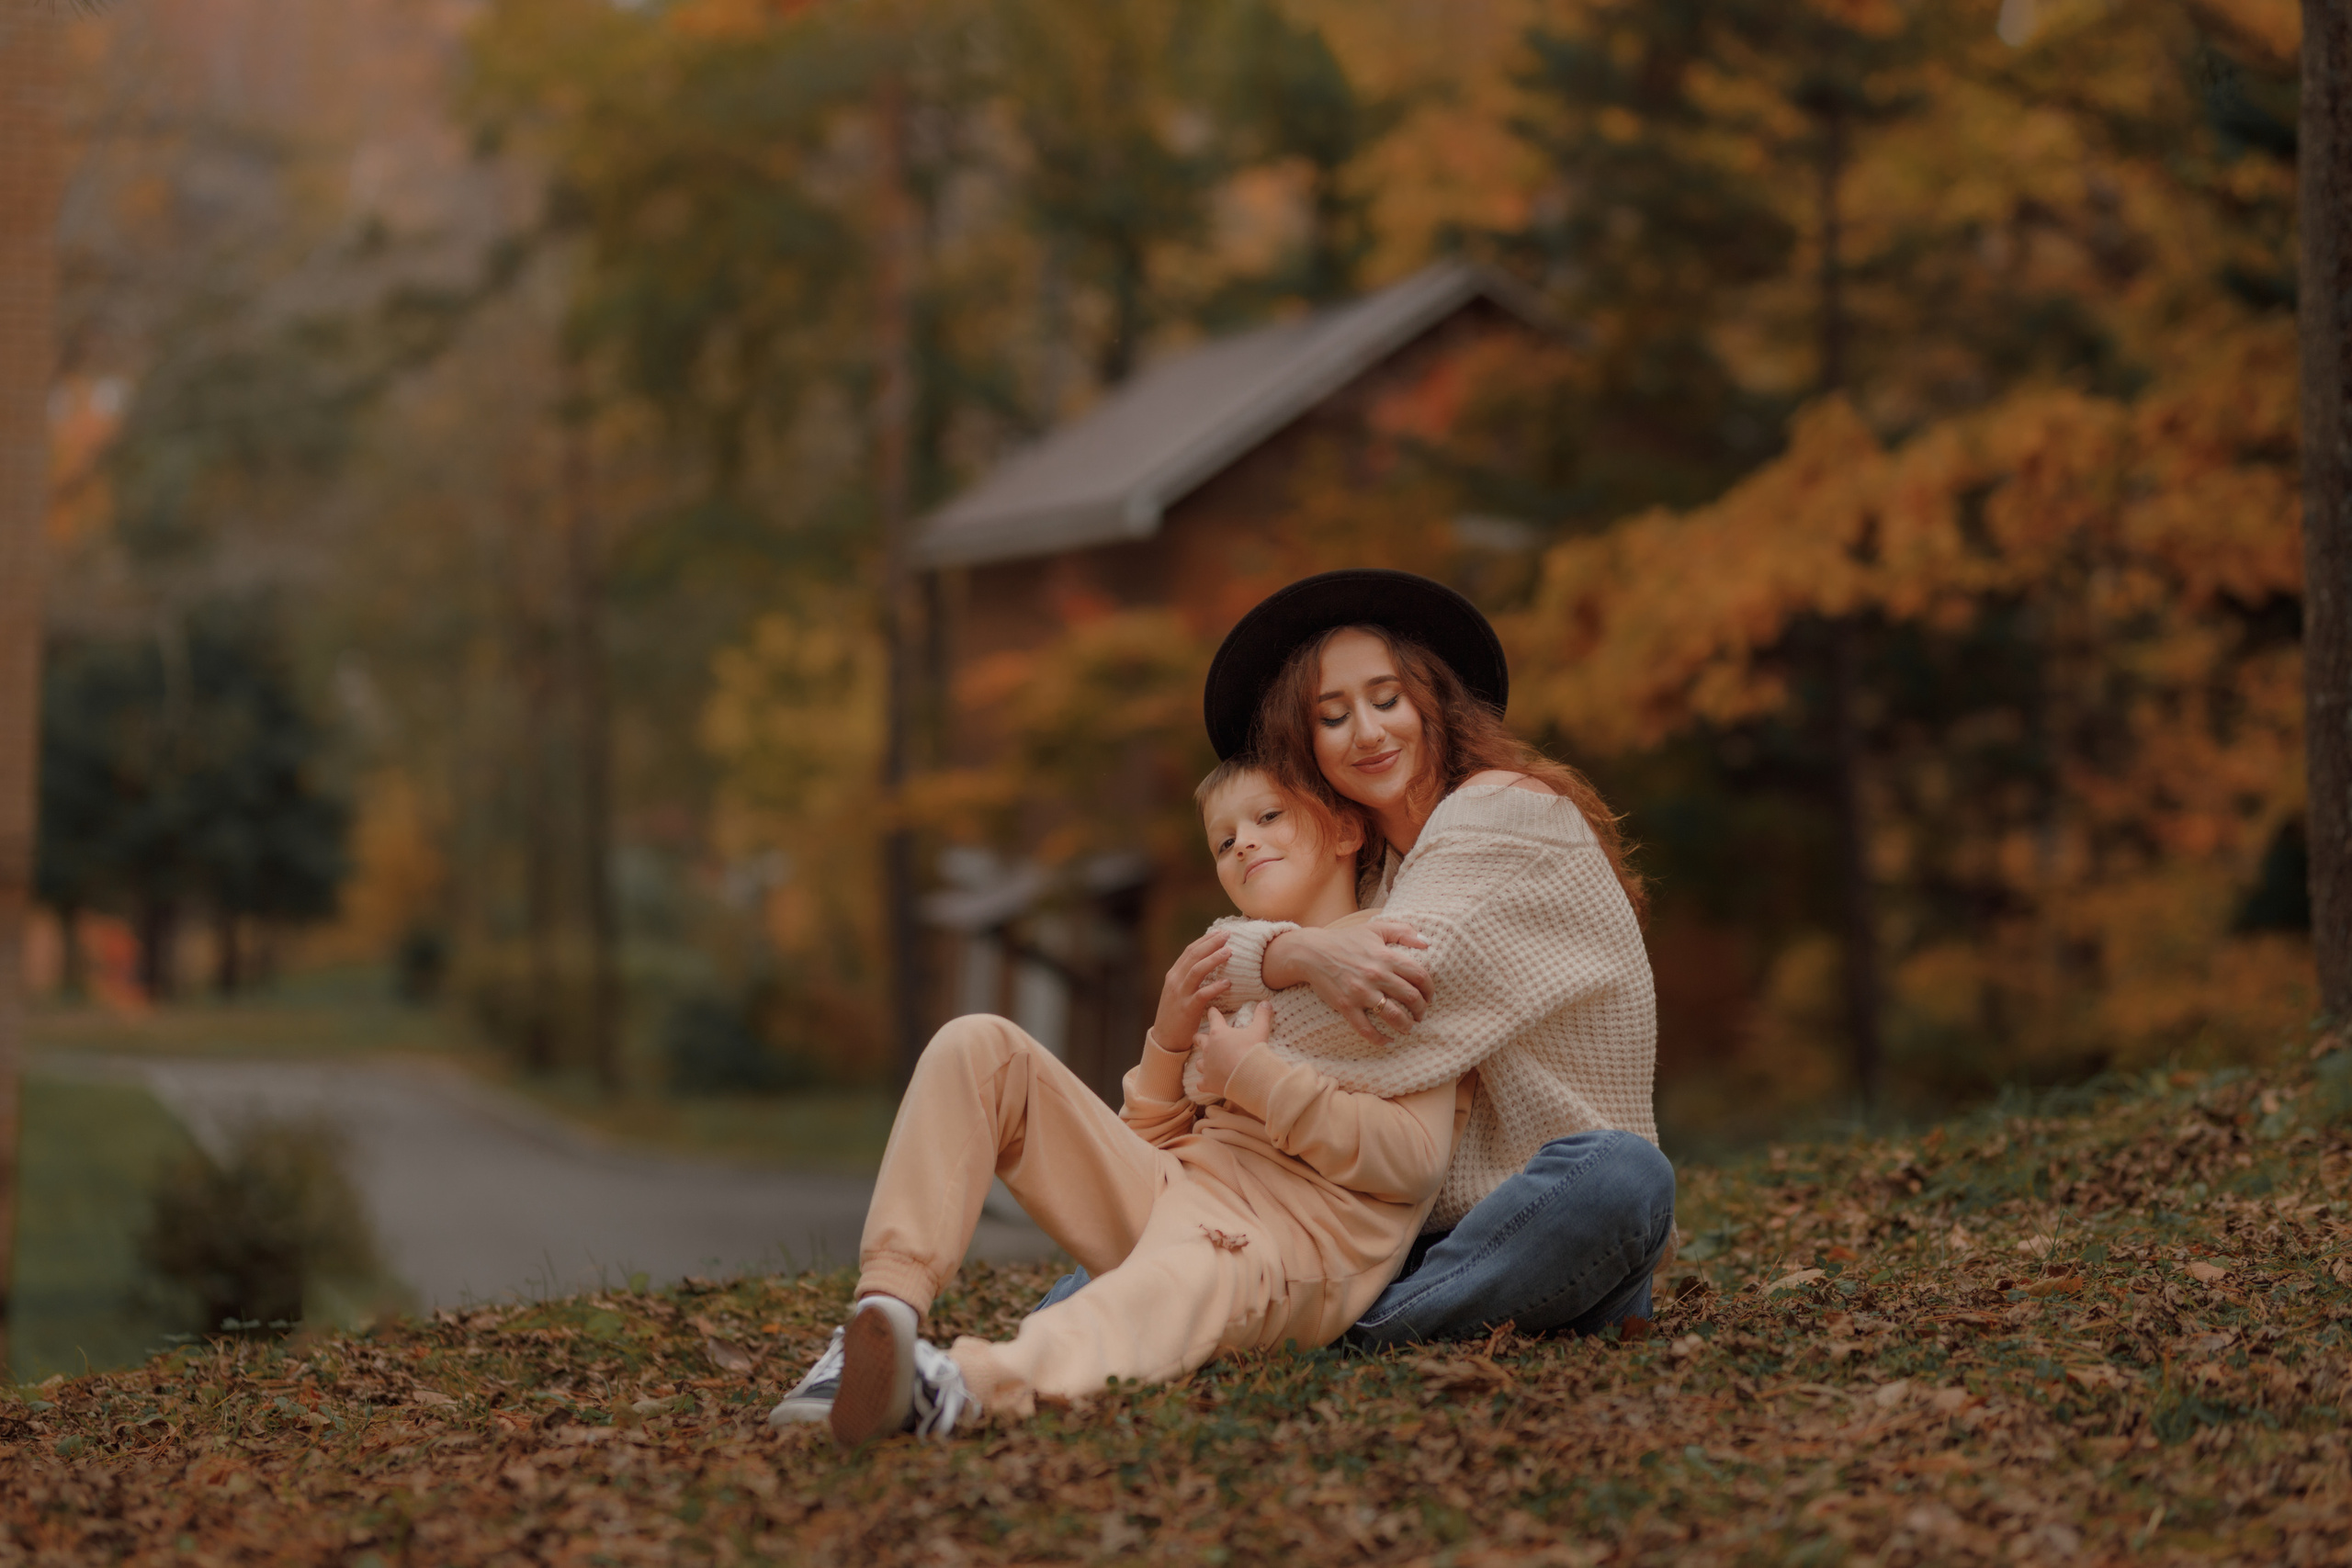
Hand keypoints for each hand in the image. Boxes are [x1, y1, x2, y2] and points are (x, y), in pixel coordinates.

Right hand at [1150, 930, 1230, 1052]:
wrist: (1165, 1039)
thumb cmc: (1177, 1015)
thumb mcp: (1179, 992)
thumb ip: (1190, 978)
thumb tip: (1208, 963)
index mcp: (1173, 975)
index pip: (1189, 951)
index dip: (1205, 940)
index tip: (1220, 932)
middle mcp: (1175, 981)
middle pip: (1193, 956)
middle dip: (1211, 944)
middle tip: (1227, 935)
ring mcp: (1180, 994)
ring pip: (1197, 971)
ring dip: (1214, 959)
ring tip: (1229, 952)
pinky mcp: (1187, 1009)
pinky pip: (1202, 994)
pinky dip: (1215, 987)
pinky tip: (1227, 983)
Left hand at [1194, 1002, 1273, 1099]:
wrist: (1249, 1077)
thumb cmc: (1253, 1051)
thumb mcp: (1260, 1030)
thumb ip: (1262, 1015)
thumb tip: (1266, 1002)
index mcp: (1219, 1033)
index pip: (1214, 1018)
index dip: (1213, 1013)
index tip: (1212, 1011)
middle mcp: (1209, 1048)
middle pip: (1198, 1039)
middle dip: (1199, 1038)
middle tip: (1201, 1037)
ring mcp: (1207, 1066)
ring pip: (1198, 1063)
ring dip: (1202, 1062)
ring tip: (1206, 1063)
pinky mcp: (1208, 1083)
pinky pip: (1201, 1084)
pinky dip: (1203, 1084)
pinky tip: (1205, 1085)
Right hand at [1260, 921, 1430, 1043]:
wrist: (1311, 952)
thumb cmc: (1345, 940)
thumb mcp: (1374, 929)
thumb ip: (1403, 932)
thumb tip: (1427, 943)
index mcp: (1386, 956)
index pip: (1419, 976)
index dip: (1430, 989)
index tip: (1429, 996)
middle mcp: (1377, 975)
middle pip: (1411, 997)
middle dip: (1421, 1010)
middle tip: (1421, 1014)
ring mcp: (1361, 992)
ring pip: (1394, 1016)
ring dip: (1406, 1026)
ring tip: (1409, 1028)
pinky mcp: (1346, 1006)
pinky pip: (1366, 1028)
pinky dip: (1380, 1039)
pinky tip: (1388, 1042)